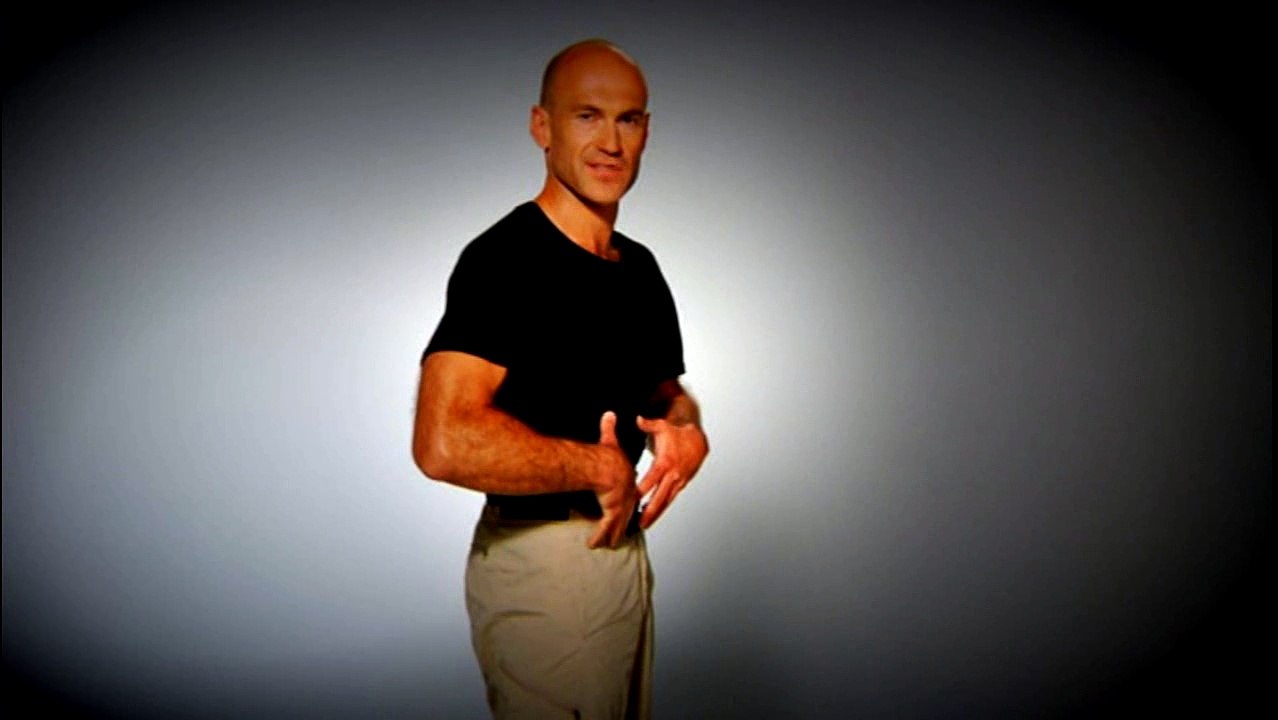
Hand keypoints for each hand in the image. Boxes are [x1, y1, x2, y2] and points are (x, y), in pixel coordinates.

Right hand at [587, 411, 637, 548]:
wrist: (605, 466)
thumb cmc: (606, 455)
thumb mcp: (609, 440)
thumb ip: (609, 428)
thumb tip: (609, 413)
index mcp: (627, 480)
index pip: (628, 492)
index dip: (627, 500)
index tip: (627, 504)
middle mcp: (626, 494)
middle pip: (625, 511)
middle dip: (623, 524)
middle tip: (623, 532)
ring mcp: (621, 504)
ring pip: (616, 524)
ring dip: (611, 534)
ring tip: (609, 544)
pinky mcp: (612, 511)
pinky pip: (605, 527)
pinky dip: (599, 536)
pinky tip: (593, 544)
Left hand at [635, 415, 707, 529]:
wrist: (698, 440)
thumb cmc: (678, 434)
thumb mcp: (662, 426)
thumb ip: (648, 424)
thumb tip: (638, 419)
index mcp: (665, 462)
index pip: (651, 479)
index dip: (641, 490)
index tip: (630, 499)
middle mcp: (672, 474)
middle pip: (660, 497)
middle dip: (649, 511)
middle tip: (639, 523)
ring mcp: (678, 482)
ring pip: (666, 502)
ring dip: (655, 514)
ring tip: (643, 524)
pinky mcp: (681, 485)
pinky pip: (670, 499)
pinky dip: (662, 508)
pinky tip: (652, 516)